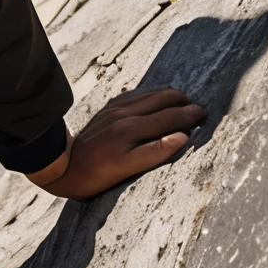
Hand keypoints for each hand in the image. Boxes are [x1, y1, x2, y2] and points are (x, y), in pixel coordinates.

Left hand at [28, 85, 204, 198]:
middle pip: (163, 98)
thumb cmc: (96, 173)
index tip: (205, 114)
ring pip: (150, 93)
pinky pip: (136, 95)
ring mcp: (114, 108)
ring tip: (183, 104)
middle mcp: (124, 113)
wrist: (61, 166)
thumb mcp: (126, 169)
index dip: (190, 115)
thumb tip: (183, 137)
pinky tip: (156, 101)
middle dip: (184, 102)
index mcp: (132, 128)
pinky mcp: (107, 108)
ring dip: (169, 97)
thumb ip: (155, 152)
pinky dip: (152, 96)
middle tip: (198, 110)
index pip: (170, 115)